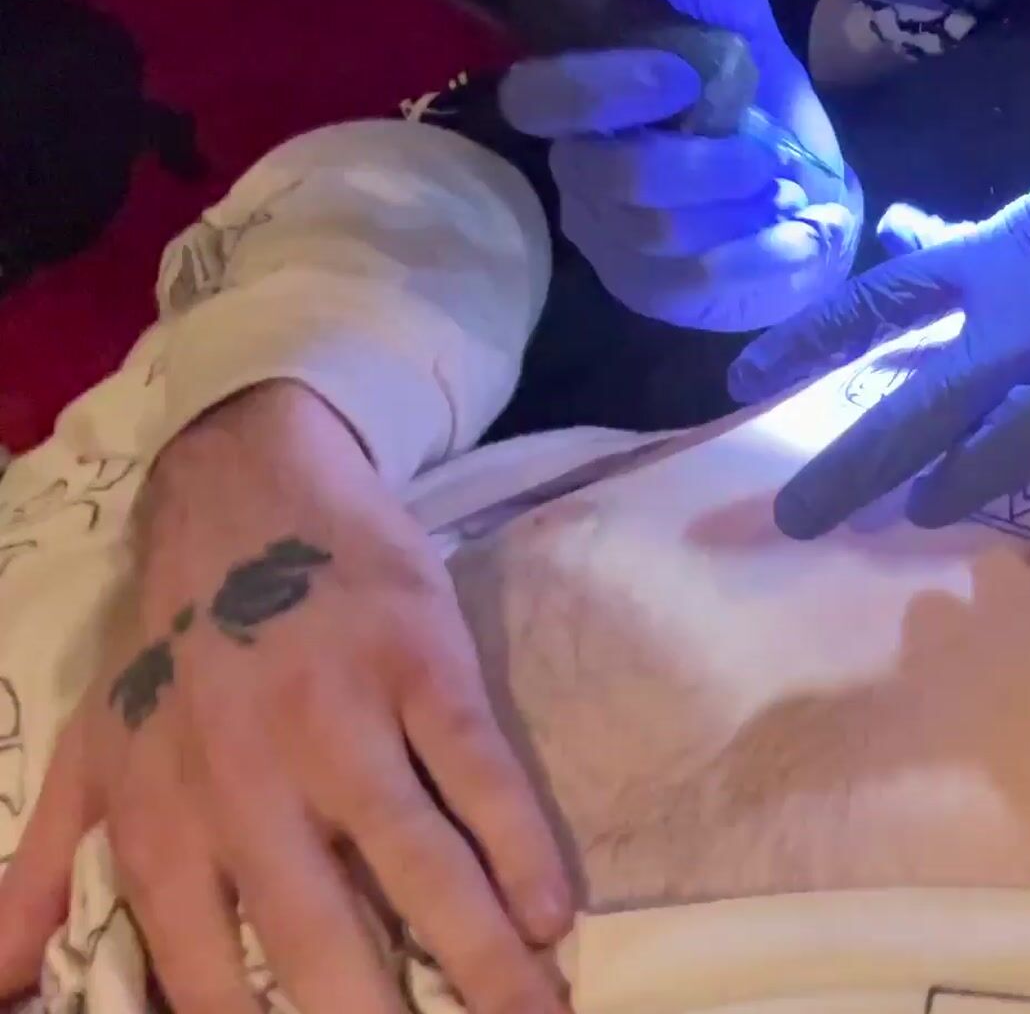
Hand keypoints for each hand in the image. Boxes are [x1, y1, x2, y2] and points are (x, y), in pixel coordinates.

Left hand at [0, 382, 571, 1013]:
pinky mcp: (420, 662)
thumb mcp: (87, 763)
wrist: (246, 492)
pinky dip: (521, 848)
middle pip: (322, 940)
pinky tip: (551, 914)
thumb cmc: (174, 649)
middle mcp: (243, 783)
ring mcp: (339, 719)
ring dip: (482, 956)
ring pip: (419, 863)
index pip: (205, 982)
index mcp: (158, 822)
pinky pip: (479, 773)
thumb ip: (37, 885)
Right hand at [501, 0, 860, 331]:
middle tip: (762, 155)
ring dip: (738, 206)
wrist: (816, 204)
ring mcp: (613, 241)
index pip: (537, 99)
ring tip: (782, 190)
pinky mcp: (653, 293)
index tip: (681, 78)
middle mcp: (583, 175)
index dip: (598, 88)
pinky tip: (795, 234)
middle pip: (606, 174)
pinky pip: (698, 280)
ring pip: (657, 229)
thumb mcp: (757, 45)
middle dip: (697, 164)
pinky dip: (764, 253)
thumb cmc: (765, 121)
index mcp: (589, 108)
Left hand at [729, 79, 1029, 537]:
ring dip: (967, 482)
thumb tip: (919, 240)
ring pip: (1017, 439)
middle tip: (795, 519)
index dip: (809, 340)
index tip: (740, 381)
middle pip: (928, 395)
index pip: (885, 300)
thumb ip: (996, 242)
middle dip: (857, 462)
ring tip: (925, 514)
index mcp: (1010, 257)